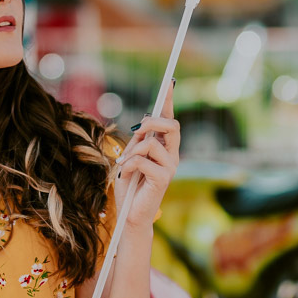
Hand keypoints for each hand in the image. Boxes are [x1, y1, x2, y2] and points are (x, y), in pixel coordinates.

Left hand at [114, 80, 179, 230]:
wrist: (131, 214)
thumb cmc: (130, 186)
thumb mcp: (131, 157)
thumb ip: (138, 142)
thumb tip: (143, 123)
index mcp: (165, 148)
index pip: (169, 120)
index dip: (169, 101)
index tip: (169, 82)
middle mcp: (172, 155)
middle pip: (172, 125)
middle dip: (152, 122)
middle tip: (137, 131)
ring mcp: (170, 167)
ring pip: (152, 143)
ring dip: (132, 151)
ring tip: (125, 164)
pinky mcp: (163, 179)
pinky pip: (143, 160)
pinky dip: (129, 165)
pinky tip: (126, 175)